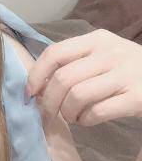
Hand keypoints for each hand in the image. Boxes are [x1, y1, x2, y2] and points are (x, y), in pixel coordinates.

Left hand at [25, 29, 141, 125]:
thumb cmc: (128, 69)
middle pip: (63, 78)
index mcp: (97, 39)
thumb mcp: (103, 55)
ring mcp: (126, 74)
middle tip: (47, 114)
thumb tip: (36, 83)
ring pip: (77, 95)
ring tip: (71, 116)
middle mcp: (111, 53)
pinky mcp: (137, 98)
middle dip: (48, 101)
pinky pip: (97, 112)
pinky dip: (85, 120)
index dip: (36, 75)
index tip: (29, 93)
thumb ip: (75, 61)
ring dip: (67, 112)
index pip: (55, 53)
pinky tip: (87, 120)